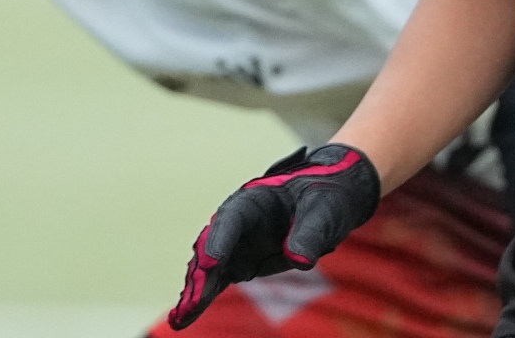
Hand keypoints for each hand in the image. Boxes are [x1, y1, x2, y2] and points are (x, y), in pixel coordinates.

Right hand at [168, 144, 380, 329]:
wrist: (333, 198)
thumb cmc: (327, 196)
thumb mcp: (325, 210)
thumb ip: (310, 233)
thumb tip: (299, 260)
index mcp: (255, 199)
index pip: (232, 218)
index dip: (219, 240)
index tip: (209, 262)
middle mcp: (239, 221)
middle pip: (213, 246)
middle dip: (201, 275)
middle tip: (191, 302)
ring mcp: (237, 243)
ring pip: (211, 268)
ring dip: (196, 291)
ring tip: (181, 318)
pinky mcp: (241, 262)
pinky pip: (219, 280)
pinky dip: (204, 297)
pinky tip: (187, 316)